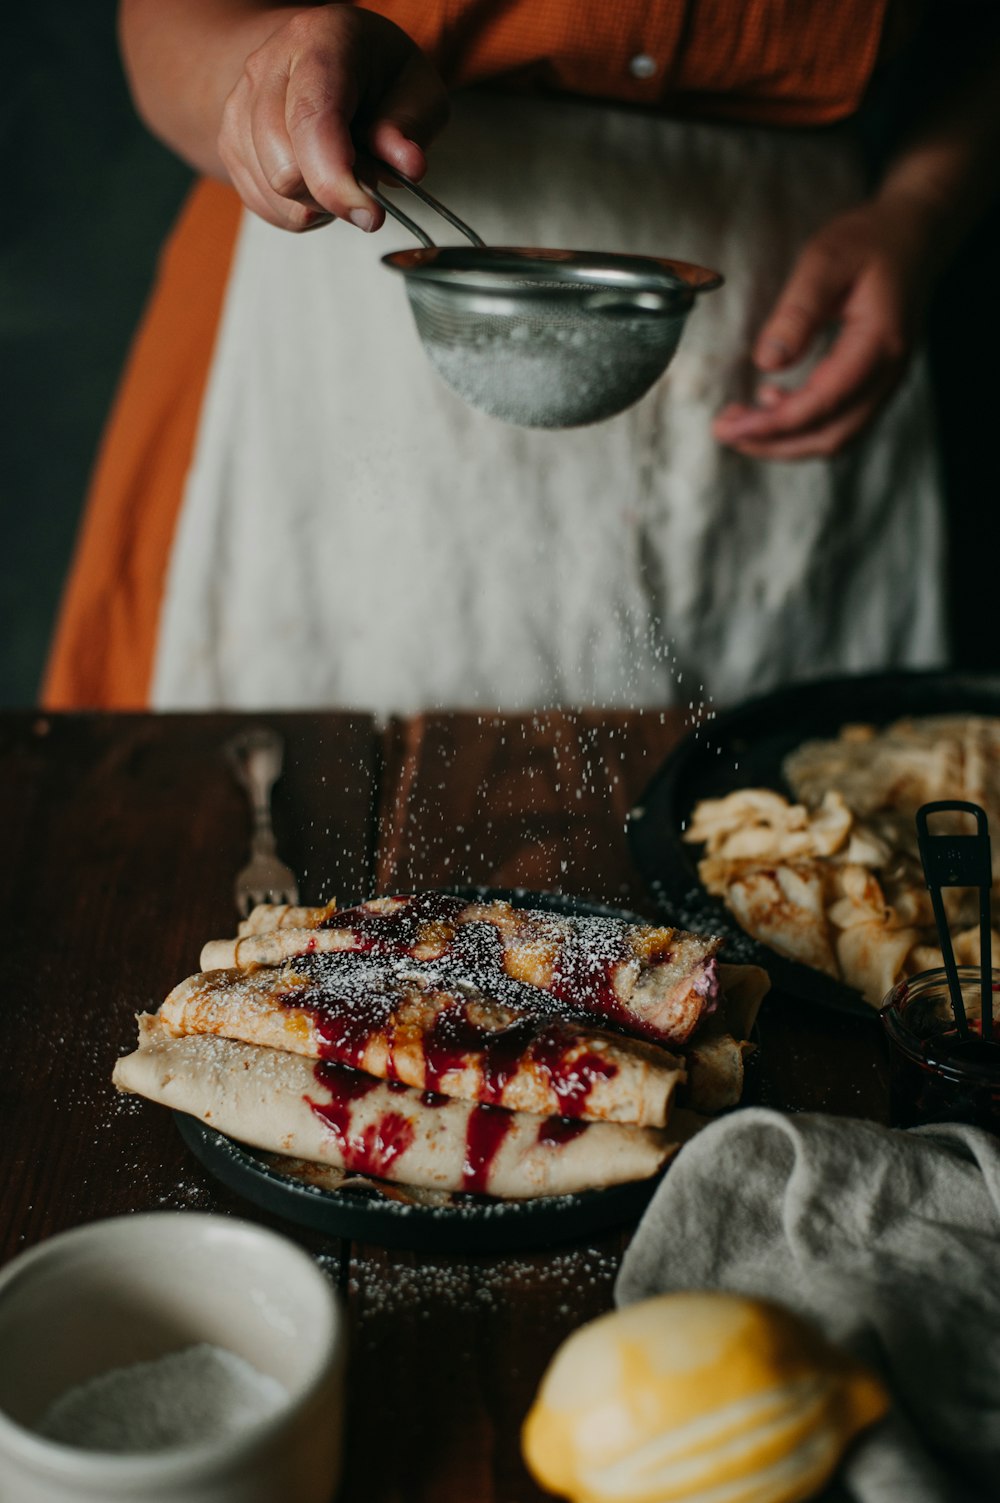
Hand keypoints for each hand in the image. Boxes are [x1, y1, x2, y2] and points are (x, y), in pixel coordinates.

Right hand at [218, 4, 448, 231]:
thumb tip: (407, 165)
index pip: (313, 121)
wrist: (319, 55)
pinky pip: (265, 204)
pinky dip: (301, 209)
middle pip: (285, 170)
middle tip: (368, 180)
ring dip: (319, 204)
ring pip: (275, 193)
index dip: (337, 180)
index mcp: (318, 41)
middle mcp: (267, 68)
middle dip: (334, 197)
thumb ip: (411, 125)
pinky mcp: (229, 143)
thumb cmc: (373, 72)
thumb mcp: (415, 85)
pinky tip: (319, 181)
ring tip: (344, 172)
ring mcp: (239, 107)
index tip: (370, 213)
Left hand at [712, 195, 935, 459]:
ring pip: (834, 437)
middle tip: (724, 431)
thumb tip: (767, 362)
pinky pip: (839, 422)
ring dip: (785, 440)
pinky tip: (771, 401)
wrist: (914, 234)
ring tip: (740, 421)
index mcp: (879, 345)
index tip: (728, 429)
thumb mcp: (826, 261)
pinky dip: (802, 426)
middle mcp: (888, 374)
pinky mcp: (873, 382)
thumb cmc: (871, 240)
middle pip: (829, 437)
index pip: (822, 404)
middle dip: (773, 443)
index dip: (772, 425)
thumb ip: (798, 313)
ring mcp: (884, 382)